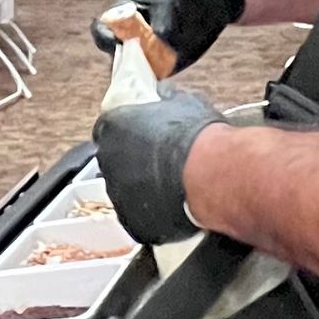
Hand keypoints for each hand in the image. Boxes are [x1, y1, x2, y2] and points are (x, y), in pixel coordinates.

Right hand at [92, 0, 245, 73]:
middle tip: (142, 62)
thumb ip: (164, 6)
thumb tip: (160, 37)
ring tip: (156, 71)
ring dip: (140, 76)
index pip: (102, 29)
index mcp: (124, 11)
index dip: (104, 37)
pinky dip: (157, 81)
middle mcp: (132, 36)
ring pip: (134, 72)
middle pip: (116, 56)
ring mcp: (149, 52)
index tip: (118, 42)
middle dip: (124, 63)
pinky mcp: (167, 64)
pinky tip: (167, 76)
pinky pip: (155, 77)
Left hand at [92, 86, 223, 244]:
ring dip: (143, 189)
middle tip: (161, 163)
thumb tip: (165, 94)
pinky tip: (174, 206)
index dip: (128, 134)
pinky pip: (139, 218)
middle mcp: (107, 162)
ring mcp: (117, 195)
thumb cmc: (196, 138)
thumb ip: (164, 99)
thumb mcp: (181, 102)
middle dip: (135, 163)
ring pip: (126, 191)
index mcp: (112, 128)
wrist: (210, 175)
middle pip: (116, 161)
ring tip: (173, 186)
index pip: (110, 129)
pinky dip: (153, 214)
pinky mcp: (133, 223)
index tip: (144, 137)